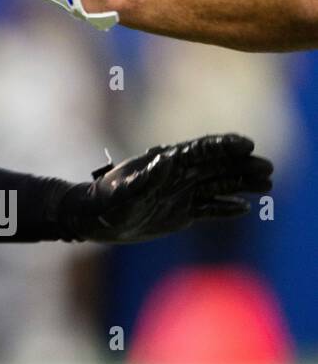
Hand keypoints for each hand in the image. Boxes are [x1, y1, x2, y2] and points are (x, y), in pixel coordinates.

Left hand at [58, 134, 272, 242]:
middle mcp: (176, 174)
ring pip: (217, 185)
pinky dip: (226, 207)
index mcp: (164, 163)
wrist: (95, 219)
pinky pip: (209, 207)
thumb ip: (145, 178)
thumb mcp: (123, 191)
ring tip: (267, 185)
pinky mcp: (180, 211)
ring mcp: (180, 192)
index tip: (247, 144)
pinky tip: (244, 208)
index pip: (200, 150)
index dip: (224, 146)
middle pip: (216, 166)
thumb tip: (166, 160)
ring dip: (241, 184)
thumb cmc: (105, 202)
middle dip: (242, 165)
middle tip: (268, 168)